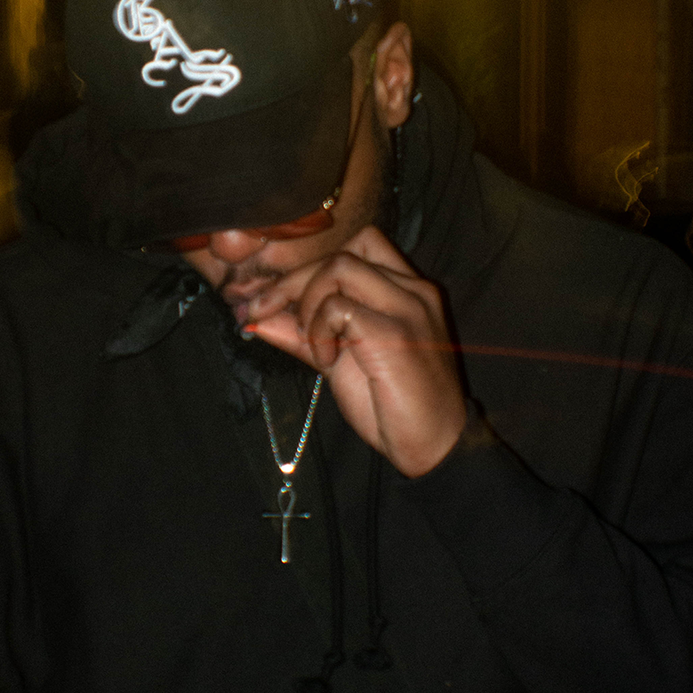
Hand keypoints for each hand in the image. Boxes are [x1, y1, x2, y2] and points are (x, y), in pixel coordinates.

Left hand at [243, 226, 467, 477]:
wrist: (436, 447)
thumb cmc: (394, 405)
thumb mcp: (341, 361)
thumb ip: (304, 333)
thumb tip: (256, 318)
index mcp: (408, 290)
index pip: (359, 245)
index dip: (314, 267)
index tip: (278, 298)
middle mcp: (413, 290)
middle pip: (342, 253)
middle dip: (292, 281)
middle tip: (263, 311)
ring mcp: (407, 308)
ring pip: (339, 267)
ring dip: (309, 303)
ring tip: (313, 344)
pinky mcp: (395, 333)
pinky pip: (338, 307)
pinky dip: (319, 330)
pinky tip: (325, 361)